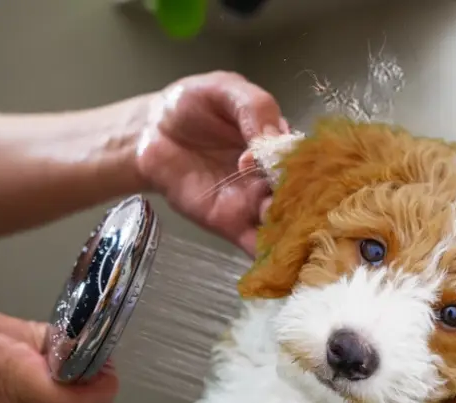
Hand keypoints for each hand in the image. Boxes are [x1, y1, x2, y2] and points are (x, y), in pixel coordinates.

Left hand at [136, 71, 288, 254]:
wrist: (150, 131)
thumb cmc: (191, 105)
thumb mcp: (225, 90)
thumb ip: (254, 108)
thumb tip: (271, 139)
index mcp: (278, 142)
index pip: (305, 157)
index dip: (305, 163)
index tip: (294, 165)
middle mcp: (272, 176)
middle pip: (300, 195)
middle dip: (304, 202)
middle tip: (292, 201)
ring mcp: (253, 203)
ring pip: (284, 222)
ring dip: (293, 231)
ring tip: (291, 230)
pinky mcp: (230, 225)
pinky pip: (255, 244)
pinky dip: (270, 254)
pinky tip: (279, 259)